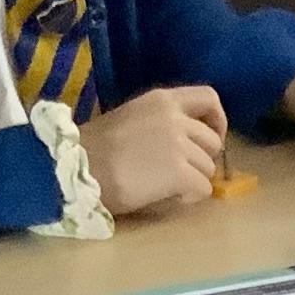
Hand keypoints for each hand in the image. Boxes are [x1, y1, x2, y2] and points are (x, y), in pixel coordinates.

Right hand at [75, 86, 231, 217]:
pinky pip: (204, 188)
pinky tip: (169, 196)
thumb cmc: (95, 148)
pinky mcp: (179, 172)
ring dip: (194, 179)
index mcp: (162, 100)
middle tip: (182, 172)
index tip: (209, 138)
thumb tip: (186, 144)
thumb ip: (162, 123)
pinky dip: (190, 196)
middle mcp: (175, 118)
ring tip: (167, 185)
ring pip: (209, 168)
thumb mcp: (131, 118)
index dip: (217, 120)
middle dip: (203, 159)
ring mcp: (179, 145)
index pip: (209, 97)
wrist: (76, 168)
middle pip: (212, 141)